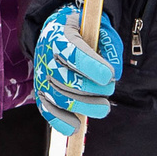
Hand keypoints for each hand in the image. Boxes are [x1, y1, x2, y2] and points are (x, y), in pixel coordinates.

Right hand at [32, 3, 121, 136]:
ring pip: (61, 99)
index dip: (92, 67)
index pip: (74, 55)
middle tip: (109, 90)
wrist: (58, 33)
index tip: (109, 76)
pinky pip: (47, 110)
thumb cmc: (84, 32)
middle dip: (93, 90)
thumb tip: (115, 74)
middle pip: (68, 81)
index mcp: (60, 37)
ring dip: (85, 107)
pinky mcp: (41, 92)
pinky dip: (60, 121)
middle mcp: (46, 58)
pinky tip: (75, 127)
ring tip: (103, 107)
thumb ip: (110, 46)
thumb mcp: (99, 28)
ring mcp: (42, 77)